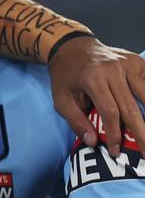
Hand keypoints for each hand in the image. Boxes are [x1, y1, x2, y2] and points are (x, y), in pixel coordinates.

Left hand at [49, 36, 144, 156]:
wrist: (73, 46)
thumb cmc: (66, 76)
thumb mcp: (60, 98)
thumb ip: (76, 120)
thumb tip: (93, 142)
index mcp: (93, 79)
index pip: (110, 112)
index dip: (115, 133)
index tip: (115, 151)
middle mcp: (113, 70)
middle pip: (132, 107)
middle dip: (141, 133)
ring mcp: (128, 64)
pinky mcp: (138, 61)